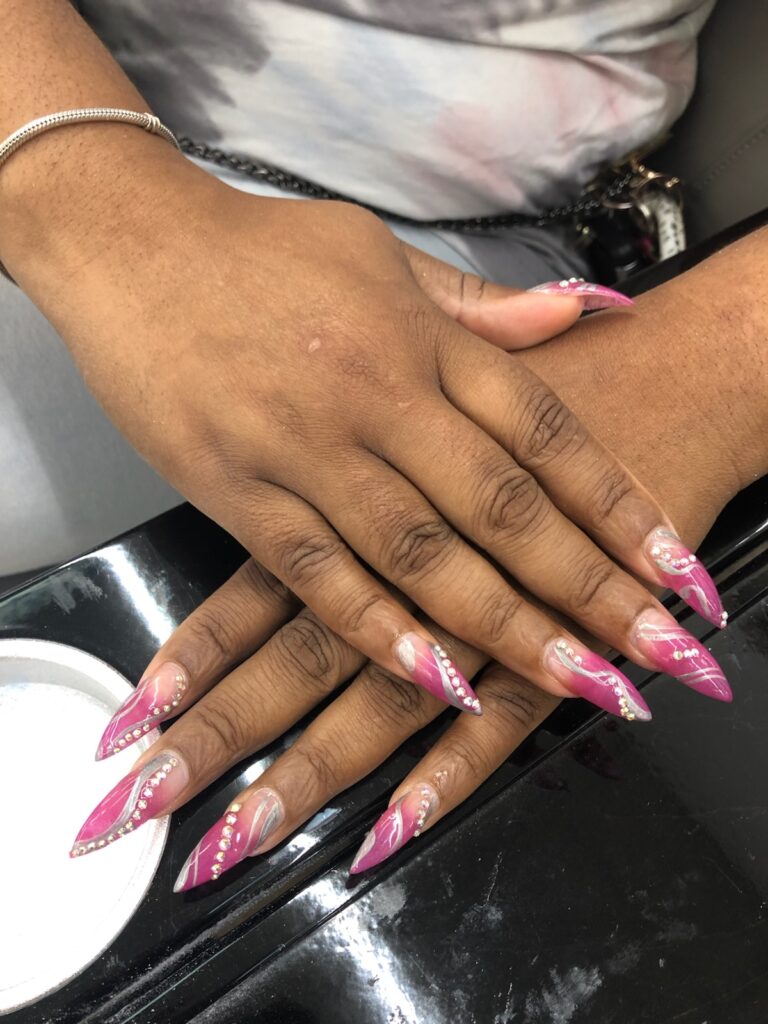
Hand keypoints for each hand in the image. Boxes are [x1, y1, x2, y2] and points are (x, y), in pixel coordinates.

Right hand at [69, 245, 766, 880]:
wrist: (129, 244)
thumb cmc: (261, 249)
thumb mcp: (379, 252)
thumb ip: (479, 303)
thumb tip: (582, 315)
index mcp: (418, 337)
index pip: (541, 429)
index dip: (614, 501)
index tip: (673, 565)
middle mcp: (375, 396)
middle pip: (499, 505)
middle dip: (586, 585)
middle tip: (657, 651)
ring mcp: (304, 448)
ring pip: (420, 552)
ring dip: (504, 626)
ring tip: (577, 682)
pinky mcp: (235, 491)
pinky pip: (317, 573)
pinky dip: (379, 628)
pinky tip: (438, 679)